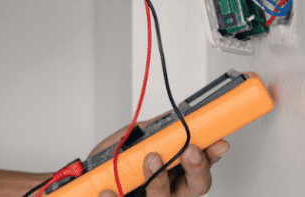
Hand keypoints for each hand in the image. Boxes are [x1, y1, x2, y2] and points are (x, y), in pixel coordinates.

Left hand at [89, 113, 228, 196]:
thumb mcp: (136, 139)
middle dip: (196, 168)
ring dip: (159, 180)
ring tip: (150, 158)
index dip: (213, 155)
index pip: (202, 167)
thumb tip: (176, 116)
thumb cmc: (114, 160)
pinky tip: (108, 191)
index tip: (218, 142)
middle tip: (189, 150)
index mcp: (176, 174)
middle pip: (196, 188)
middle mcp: (169, 192)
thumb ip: (156, 131)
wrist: (86, 180)